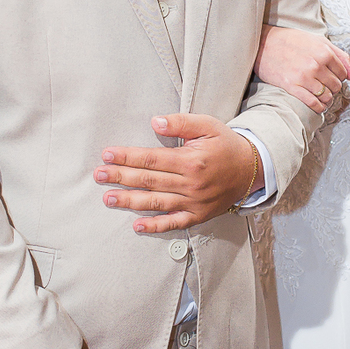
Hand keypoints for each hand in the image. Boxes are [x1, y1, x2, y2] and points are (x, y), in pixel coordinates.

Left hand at [96, 113, 261, 233]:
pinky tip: (137, 226)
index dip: (127, 157)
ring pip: (156, 202)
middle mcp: (190, 184)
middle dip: (120, 178)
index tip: (107, 155)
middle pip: (148, 181)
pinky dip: (155, 226)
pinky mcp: (198, 215)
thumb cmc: (226, 144)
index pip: (151, 159)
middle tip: (98, 176)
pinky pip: (174, 223)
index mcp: (190, 160)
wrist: (252, 169)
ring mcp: (194, 202)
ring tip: (108, 198)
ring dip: (130, 201)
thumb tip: (155, 122)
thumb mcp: (209, 125)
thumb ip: (182, 123)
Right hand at [255, 25, 349, 114]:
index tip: (332, 77)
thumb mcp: (318, 41)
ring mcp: (304, 77)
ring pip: (326, 96)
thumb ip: (339, 55)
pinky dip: (318, 107)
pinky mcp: (292, 86)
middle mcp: (316, 65)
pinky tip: (317, 105)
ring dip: (327, 99)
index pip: (342, 73)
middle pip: (336, 86)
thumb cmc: (291, 40)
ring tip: (322, 96)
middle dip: (333, 88)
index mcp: (324, 52)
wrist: (264, 44)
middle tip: (325, 86)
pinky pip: (313, 103)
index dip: (339, 77)